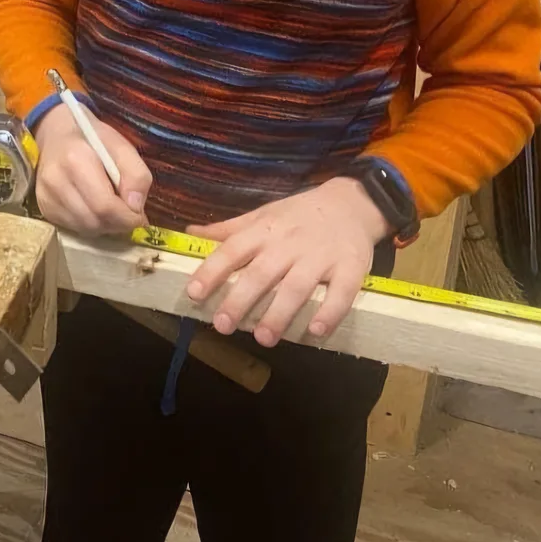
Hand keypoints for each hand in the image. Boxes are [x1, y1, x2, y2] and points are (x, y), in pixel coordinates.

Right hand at [32, 103, 150, 234]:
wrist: (56, 134)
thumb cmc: (92, 138)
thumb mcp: (122, 147)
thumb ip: (136, 175)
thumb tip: (135, 208)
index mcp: (76, 160)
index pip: (104, 206)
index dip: (127, 218)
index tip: (139, 215)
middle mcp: (55, 181)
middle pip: (94, 221)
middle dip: (118, 224)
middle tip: (128, 214)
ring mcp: (45, 196)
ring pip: (84, 228)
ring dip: (105, 226)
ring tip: (111, 210)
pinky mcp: (42, 208)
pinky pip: (73, 228)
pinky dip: (90, 225)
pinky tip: (94, 209)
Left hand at [184, 177, 389, 346]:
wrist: (351, 203)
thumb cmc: (298, 215)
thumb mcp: (262, 216)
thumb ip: (228, 229)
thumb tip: (189, 234)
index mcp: (264, 230)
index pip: (233, 249)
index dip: (212, 270)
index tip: (194, 293)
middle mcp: (290, 243)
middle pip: (262, 272)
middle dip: (240, 299)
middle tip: (222, 325)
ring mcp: (321, 256)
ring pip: (297, 286)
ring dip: (280, 313)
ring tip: (263, 338)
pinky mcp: (351, 268)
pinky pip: (341, 292)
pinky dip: (330, 312)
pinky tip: (316, 331)